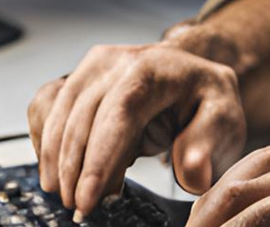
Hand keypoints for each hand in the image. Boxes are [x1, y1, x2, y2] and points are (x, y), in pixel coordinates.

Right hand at [28, 40, 245, 217]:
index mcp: (155, 67)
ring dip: (55, 159)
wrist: (191, 78)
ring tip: (68, 195)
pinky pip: (44, 106)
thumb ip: (207, 146)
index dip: (99, 159)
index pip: (120, 112)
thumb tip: (192, 171)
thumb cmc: (205, 102)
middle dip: (74, 170)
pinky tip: (58, 169)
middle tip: (79, 209)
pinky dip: (46, 140)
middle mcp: (117, 60)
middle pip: (82, 115)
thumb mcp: (224, 122)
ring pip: (56, 110)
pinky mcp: (75, 78)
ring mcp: (92, 66)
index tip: (87, 198)